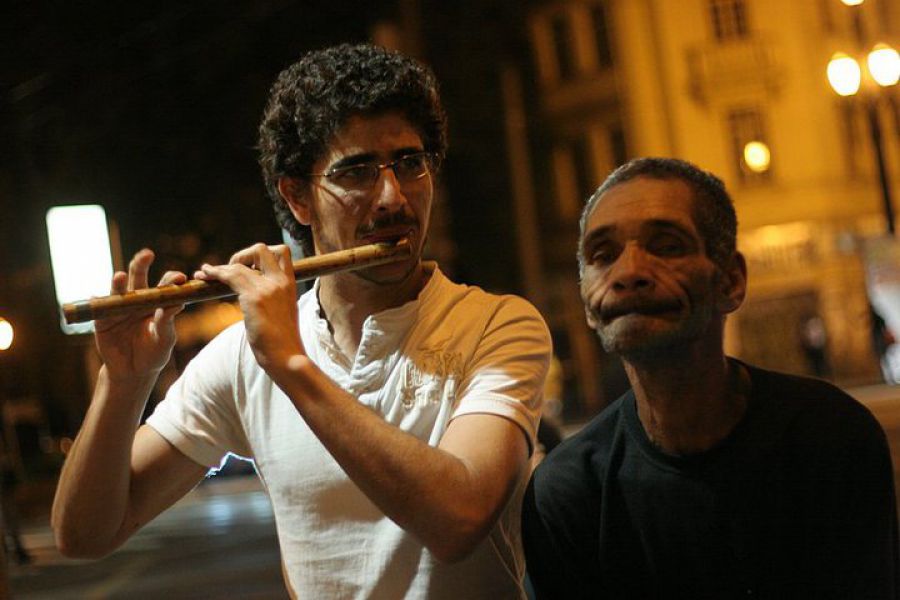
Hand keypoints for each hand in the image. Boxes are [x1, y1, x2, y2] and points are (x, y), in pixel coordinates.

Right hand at [95, 249, 185, 381]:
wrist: (134, 372)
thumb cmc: (154, 353)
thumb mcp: (165, 339)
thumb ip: (167, 322)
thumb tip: (176, 303)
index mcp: (156, 302)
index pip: (164, 285)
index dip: (171, 279)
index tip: (180, 278)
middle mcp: (137, 300)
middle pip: (139, 278)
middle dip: (141, 264)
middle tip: (147, 254)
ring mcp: (118, 308)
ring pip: (118, 291)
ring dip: (118, 283)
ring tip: (121, 276)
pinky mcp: (102, 321)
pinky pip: (98, 310)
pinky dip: (96, 303)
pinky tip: (95, 297)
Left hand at [196, 243, 303, 376]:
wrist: (288, 358)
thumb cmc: (284, 342)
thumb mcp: (283, 313)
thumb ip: (274, 299)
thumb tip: (260, 299)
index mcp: (290, 284)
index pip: (281, 252)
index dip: (261, 255)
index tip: (249, 269)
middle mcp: (281, 281)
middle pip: (262, 248)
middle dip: (243, 254)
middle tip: (232, 271)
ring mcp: (268, 288)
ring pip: (242, 262)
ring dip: (222, 266)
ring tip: (207, 273)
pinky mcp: (255, 298)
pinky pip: (231, 276)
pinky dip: (215, 273)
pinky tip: (204, 276)